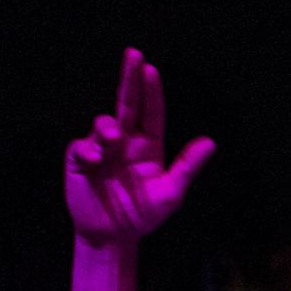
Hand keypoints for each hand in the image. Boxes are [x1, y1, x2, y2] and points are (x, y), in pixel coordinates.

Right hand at [64, 49, 215, 246]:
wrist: (112, 236)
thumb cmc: (143, 215)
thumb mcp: (170, 194)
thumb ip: (187, 167)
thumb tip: (210, 142)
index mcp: (148, 145)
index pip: (151, 112)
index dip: (151, 91)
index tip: (151, 69)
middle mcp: (125, 141)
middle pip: (127, 103)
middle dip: (129, 78)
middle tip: (133, 53)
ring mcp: (101, 148)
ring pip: (103, 122)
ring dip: (107, 125)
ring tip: (114, 138)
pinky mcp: (80, 161)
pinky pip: (81, 146)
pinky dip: (89, 149)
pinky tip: (94, 160)